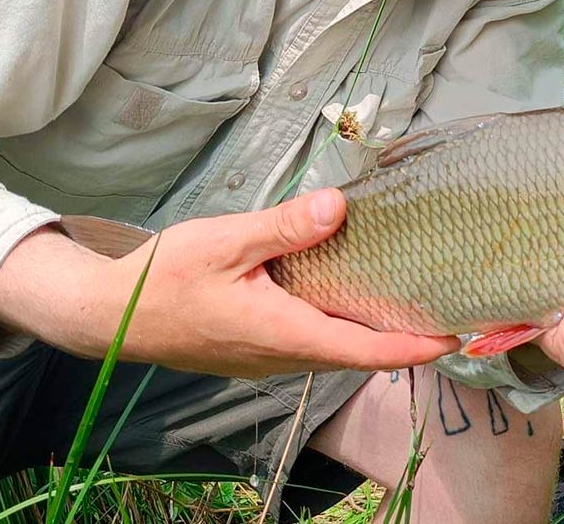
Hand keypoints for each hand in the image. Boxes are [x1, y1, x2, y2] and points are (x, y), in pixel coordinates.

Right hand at [98, 188, 458, 376]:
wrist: (109, 316)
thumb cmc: (163, 278)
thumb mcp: (226, 240)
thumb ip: (285, 227)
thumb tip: (340, 207)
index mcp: (281, 330)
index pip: (363, 348)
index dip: (413, 346)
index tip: (454, 336)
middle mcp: (280, 353)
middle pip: (356, 354)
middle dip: (404, 340)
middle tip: (445, 313)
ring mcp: (265, 357)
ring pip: (332, 351)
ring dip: (372, 336)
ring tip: (409, 307)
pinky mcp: (252, 349)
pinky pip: (310, 344)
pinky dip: (341, 329)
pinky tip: (347, 300)